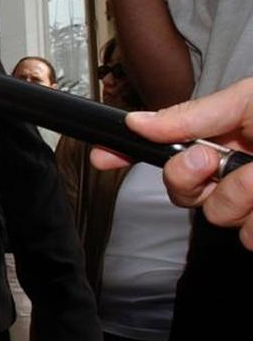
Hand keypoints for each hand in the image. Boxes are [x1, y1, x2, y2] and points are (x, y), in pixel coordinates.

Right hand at [91, 78, 252, 247]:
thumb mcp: (244, 102)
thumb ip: (192, 114)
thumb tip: (138, 122)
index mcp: (220, 137)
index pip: (163, 147)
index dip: (128, 151)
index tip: (102, 158)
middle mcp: (229, 171)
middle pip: (179, 188)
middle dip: (188, 177)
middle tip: (211, 160)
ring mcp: (247, 203)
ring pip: (216, 216)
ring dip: (240, 196)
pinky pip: (247, 237)